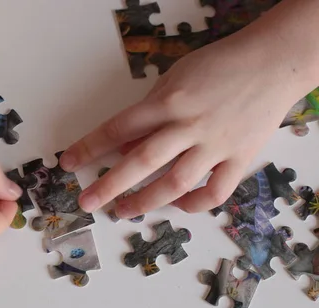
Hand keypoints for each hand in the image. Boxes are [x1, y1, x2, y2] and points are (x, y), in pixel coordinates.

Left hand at [60, 30, 308, 219]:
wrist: (274, 62)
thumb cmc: (220, 65)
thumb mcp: (175, 78)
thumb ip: (149, 113)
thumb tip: (123, 147)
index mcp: (168, 102)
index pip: (118, 128)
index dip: (89, 147)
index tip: (68, 163)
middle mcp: (189, 126)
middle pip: (141, 162)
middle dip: (109, 185)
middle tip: (87, 202)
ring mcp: (216, 145)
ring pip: (175, 183)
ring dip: (145, 201)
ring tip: (123, 211)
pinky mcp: (240, 159)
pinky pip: (215, 192)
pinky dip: (194, 205)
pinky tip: (177, 207)